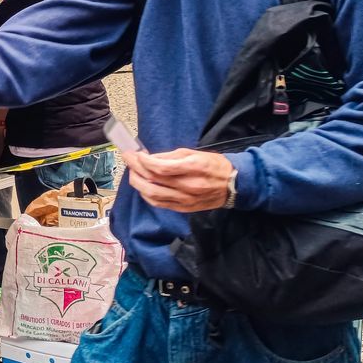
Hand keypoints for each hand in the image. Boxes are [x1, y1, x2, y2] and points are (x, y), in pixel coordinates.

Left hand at [121, 147, 235, 212]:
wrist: (234, 185)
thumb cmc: (215, 166)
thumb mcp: (195, 153)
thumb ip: (171, 156)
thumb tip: (150, 158)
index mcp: (193, 168)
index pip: (160, 167)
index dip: (143, 161)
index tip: (135, 154)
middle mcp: (188, 186)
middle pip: (153, 181)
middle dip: (135, 170)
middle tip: (128, 161)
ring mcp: (185, 199)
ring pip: (153, 195)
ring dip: (138, 184)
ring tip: (133, 174)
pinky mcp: (184, 208)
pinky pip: (159, 204)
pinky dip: (147, 195)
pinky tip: (143, 187)